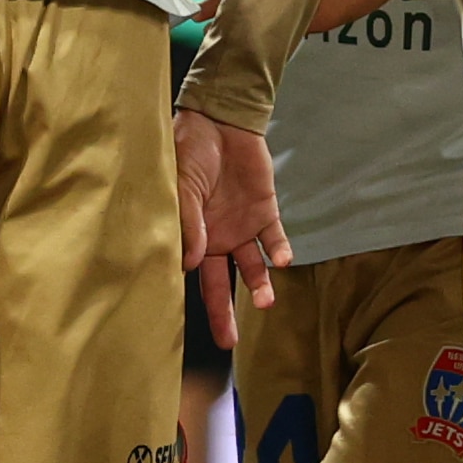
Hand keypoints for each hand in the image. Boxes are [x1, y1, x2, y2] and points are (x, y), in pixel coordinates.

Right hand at [174, 106, 290, 349]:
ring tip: (265, 302)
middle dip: (224, 314)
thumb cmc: (188, 151)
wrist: (219, 120)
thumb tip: (191, 263)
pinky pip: (275, 238)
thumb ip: (189, 222)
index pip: (190, 275)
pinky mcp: (265, 212)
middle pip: (221, 284)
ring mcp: (241, 227)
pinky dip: (279, 251)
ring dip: (259, 285)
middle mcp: (216, 239)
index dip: (187, 299)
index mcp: (191, 237)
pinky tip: (281, 262)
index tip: (184, 325)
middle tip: (229, 342)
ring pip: (252, 267)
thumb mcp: (181, 186)